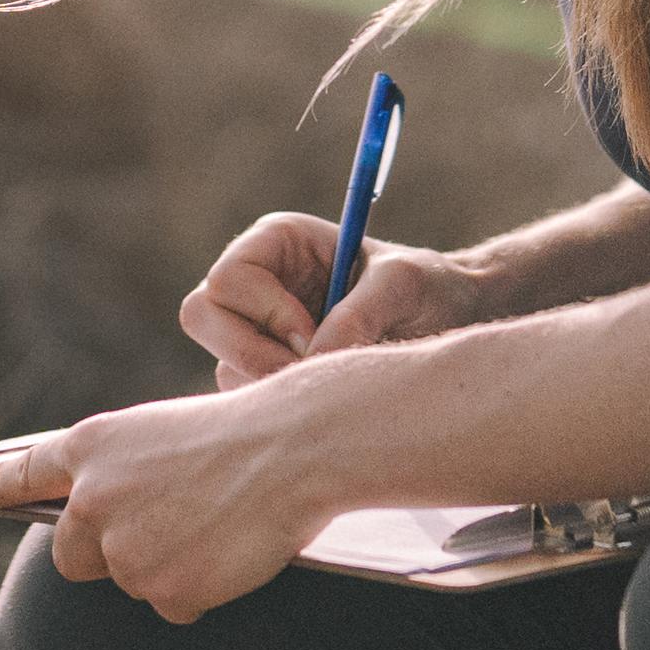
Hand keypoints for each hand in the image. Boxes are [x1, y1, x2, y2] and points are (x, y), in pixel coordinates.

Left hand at [0, 375, 336, 621]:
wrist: (293, 448)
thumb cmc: (238, 434)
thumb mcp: (159, 436)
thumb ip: (119, 476)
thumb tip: (104, 523)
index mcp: (90, 448)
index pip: (23, 473)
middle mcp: (91, 501)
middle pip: (71, 556)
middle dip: (105, 555)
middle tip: (160, 533)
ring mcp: (124, 551)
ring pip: (131, 581)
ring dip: (167, 569)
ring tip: (215, 525)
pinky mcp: (163, 589)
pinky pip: (174, 605)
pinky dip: (200, 589)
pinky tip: (229, 551)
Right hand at [179, 212, 486, 387]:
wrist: (448, 323)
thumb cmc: (428, 287)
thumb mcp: (405, 284)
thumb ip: (360, 313)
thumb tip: (315, 359)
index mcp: (275, 242)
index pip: (228, 280)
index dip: (265, 313)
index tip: (315, 337)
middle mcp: (254, 283)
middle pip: (202, 317)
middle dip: (251, 353)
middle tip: (311, 372)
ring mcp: (254, 330)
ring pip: (223, 365)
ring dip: (272, 384)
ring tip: (334, 383)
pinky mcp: (265, 371)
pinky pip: (246, 398)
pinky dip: (281, 406)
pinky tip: (328, 397)